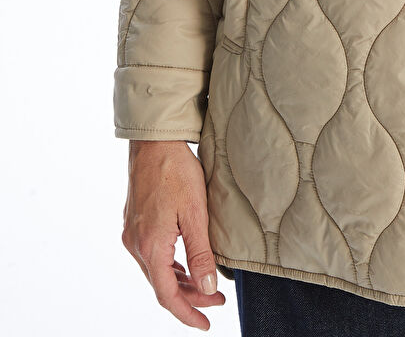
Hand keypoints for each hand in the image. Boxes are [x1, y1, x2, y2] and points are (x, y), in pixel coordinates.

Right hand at [121, 139, 227, 329]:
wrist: (153, 142)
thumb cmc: (176, 172)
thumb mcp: (195, 213)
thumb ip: (201, 253)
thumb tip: (207, 288)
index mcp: (151, 247)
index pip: (167, 296)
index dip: (187, 314)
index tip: (206, 324)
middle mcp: (136, 245)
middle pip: (162, 286)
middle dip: (189, 298)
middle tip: (216, 301)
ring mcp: (132, 235)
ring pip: (155, 273)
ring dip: (180, 283)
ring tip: (205, 287)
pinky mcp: (134, 225)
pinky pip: (151, 257)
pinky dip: (169, 267)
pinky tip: (185, 266)